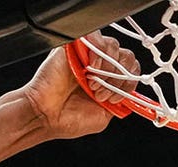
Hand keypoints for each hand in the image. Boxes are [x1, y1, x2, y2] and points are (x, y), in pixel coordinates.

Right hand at [21, 33, 138, 139]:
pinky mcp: (74, 46)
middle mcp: (99, 66)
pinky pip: (95, 37)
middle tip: (101, 93)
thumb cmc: (67, 119)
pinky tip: (90, 68)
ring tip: (92, 84)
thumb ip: (119, 103)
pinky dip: (98, 52)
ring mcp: (87, 55)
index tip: (117, 98)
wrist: (45, 116)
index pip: (131, 70)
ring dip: (108, 67)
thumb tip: (130, 95)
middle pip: (126, 56)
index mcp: (107, 81)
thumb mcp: (102, 117)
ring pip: (113, 46)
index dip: (129, 82)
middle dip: (119, 77)